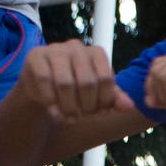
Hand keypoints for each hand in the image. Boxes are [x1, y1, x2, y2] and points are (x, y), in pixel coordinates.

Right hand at [18, 40, 135, 118]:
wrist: (43, 91)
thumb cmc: (76, 93)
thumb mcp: (98, 96)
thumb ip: (114, 99)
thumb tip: (129, 107)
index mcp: (96, 53)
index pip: (106, 79)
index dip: (104, 101)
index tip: (100, 113)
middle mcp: (76, 47)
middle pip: (87, 82)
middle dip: (87, 106)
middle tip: (83, 117)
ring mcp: (55, 49)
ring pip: (65, 83)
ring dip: (69, 107)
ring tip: (70, 118)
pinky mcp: (35, 56)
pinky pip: (45, 81)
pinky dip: (51, 101)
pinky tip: (54, 112)